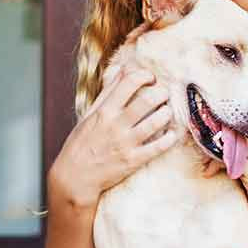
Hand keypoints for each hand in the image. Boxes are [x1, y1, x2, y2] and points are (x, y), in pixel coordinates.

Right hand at [49, 67, 179, 207]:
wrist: (75, 177)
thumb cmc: (82, 143)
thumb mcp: (90, 114)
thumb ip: (108, 92)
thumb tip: (124, 70)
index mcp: (104, 110)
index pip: (129, 82)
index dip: (145, 75)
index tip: (150, 78)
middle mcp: (116, 124)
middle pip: (148, 100)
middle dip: (162, 92)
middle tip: (164, 94)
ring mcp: (126, 143)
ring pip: (156, 121)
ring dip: (167, 113)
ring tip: (167, 111)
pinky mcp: (134, 160)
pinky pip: (159, 146)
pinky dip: (170, 138)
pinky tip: (172, 133)